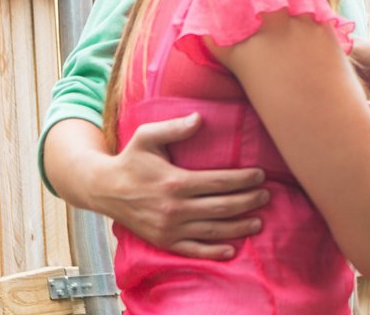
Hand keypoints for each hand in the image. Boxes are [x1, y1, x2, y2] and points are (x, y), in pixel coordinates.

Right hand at [90, 113, 268, 259]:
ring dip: (239, 227)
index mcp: (175, 182)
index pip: (220, 182)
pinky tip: (232, 250)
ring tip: (259, 221)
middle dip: (249, 201)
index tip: (261, 175)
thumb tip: (200, 118)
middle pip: (223, 207)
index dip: (244, 180)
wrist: (102, 189)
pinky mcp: (163, 241)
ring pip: (213, 230)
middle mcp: (174, 208)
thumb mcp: (147, 137)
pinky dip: (214, 252)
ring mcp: (169, 228)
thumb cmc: (130, 160)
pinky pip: (193, 250)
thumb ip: (174, 128)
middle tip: (266, 196)